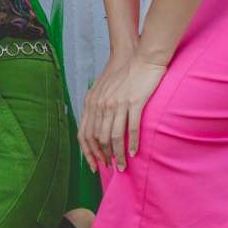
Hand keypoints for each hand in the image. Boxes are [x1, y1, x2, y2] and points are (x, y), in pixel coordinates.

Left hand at [79, 52, 166, 171]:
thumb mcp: (104, 90)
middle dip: (104, 156)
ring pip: (115, 136)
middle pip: (99, 138)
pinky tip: (133, 152)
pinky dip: (132, 143)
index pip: (85, 133)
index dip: (88, 151)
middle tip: (111, 167)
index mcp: (92, 102)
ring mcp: (117, 103)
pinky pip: (131, 127)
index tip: (95, 164)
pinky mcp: (134, 102)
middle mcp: (102, 104)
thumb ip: (99, 105)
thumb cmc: (125, 75)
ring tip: (122, 165)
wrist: (141, 59)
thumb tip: (99, 125)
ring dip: (118, 154)